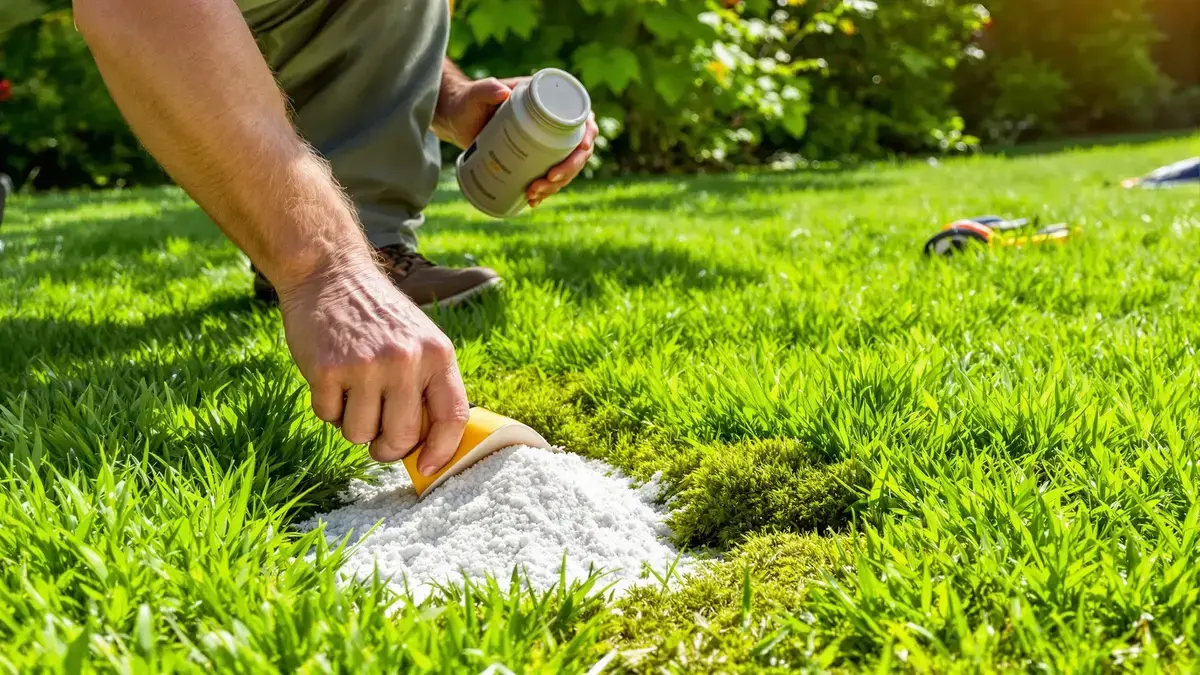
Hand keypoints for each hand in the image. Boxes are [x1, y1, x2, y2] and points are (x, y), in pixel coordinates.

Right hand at [277, 259, 468, 474]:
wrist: (330, 275)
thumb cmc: (378, 318)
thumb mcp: (420, 340)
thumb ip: (429, 386)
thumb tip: (430, 447)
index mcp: (437, 354)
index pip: (451, 418)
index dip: (442, 451)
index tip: (428, 468)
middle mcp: (406, 360)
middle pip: (402, 438)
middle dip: (387, 448)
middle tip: (377, 438)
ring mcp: (366, 365)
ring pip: (360, 435)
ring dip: (353, 425)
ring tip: (352, 393)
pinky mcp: (327, 369)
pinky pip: (328, 417)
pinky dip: (327, 408)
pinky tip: (331, 379)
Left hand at [434, 75, 598, 208]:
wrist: (457, 120)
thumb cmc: (467, 101)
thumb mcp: (476, 94)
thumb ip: (486, 88)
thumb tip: (503, 91)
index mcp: (547, 102)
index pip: (581, 119)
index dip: (587, 136)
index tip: (581, 150)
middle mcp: (551, 123)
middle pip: (576, 149)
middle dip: (568, 170)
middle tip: (547, 181)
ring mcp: (544, 143)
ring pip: (564, 167)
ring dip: (556, 185)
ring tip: (533, 194)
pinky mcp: (533, 158)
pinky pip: (548, 177)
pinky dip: (544, 191)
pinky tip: (533, 201)